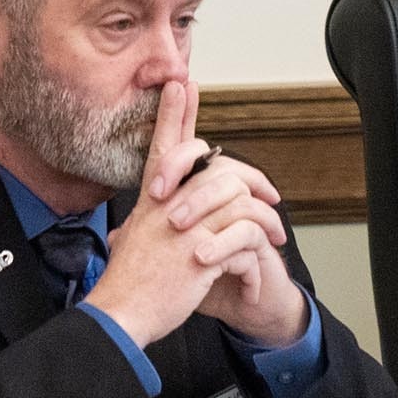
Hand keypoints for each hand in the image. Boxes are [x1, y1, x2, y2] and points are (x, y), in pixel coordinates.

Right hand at [83, 80, 308, 347]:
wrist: (119, 313)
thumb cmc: (129, 282)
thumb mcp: (136, 241)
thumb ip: (150, 223)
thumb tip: (146, 222)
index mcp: (152, 200)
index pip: (165, 146)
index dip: (174, 114)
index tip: (183, 83)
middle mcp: (166, 204)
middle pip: (211, 163)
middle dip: (249, 172)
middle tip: (270, 189)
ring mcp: (184, 226)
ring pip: (237, 196)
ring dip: (265, 215)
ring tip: (278, 231)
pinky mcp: (200, 252)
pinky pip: (242, 234)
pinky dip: (257, 245)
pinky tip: (266, 255)